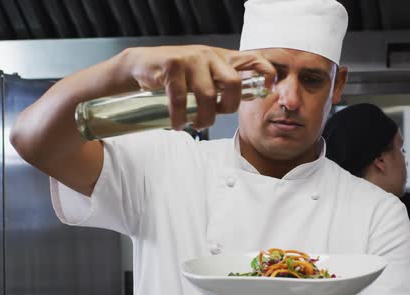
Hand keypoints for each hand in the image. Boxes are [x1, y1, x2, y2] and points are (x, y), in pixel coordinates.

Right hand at [121, 45, 275, 129]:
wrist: (141, 66)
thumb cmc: (176, 77)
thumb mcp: (203, 77)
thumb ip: (220, 86)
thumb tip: (239, 103)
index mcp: (222, 58)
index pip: (254, 60)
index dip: (266, 73)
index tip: (268, 90)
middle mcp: (210, 55)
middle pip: (234, 83)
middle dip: (228, 107)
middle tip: (214, 117)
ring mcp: (191, 58)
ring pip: (207, 95)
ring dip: (202, 119)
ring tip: (193, 125)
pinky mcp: (172, 65)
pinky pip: (181, 99)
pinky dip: (180, 117)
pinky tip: (177, 124)